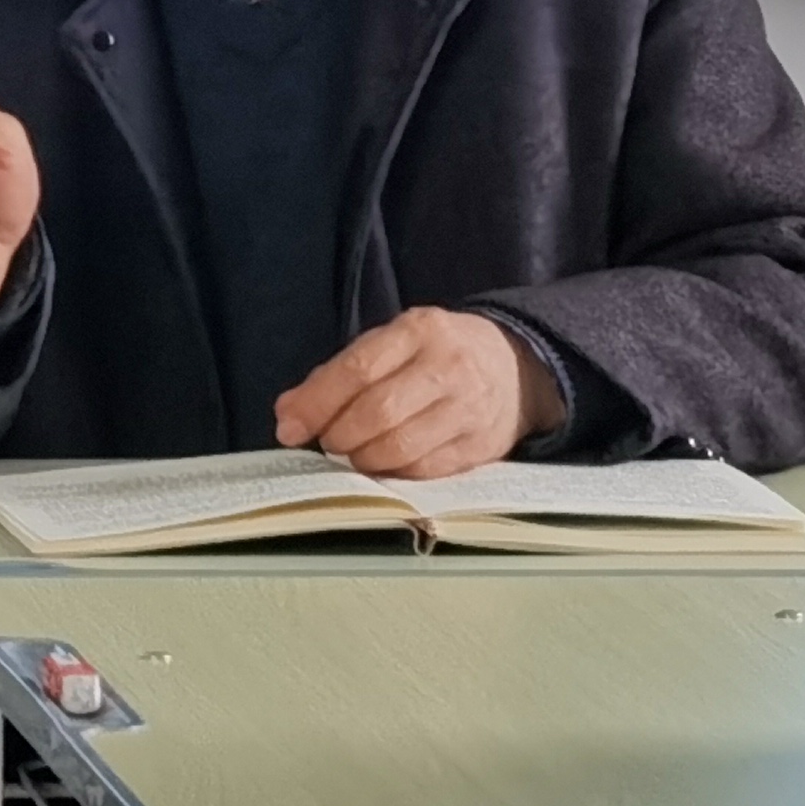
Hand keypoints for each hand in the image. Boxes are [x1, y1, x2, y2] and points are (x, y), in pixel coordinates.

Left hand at [273, 308, 560, 479]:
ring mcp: (470, 409)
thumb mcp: (390, 344)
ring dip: (364, 460)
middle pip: (379, 412)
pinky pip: (427, 471)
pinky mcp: (483, 447)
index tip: (288, 428)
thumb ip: (338, 374)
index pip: (358, 369)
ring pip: (403, 447)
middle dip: (340, 435)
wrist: (516, 368)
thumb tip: (289, 414)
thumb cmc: (434, 354)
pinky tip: (385, 467)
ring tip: (354, 455)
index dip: (317, 403)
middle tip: (328, 443)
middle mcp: (448, 367)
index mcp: (418, 330)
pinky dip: (395, 474)